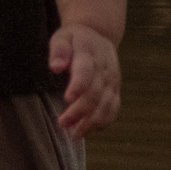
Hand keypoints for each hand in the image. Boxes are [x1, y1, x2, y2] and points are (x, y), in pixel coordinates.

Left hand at [49, 22, 120, 136]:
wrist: (99, 35)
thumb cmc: (75, 39)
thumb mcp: (63, 37)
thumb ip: (58, 50)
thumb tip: (55, 67)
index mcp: (89, 54)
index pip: (86, 71)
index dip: (79, 86)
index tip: (67, 99)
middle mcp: (104, 69)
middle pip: (96, 93)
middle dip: (80, 111)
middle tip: (63, 124)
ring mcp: (112, 81)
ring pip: (107, 104)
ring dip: (92, 122)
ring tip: (75, 135)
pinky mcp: (115, 90)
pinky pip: (114, 108)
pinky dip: (103, 122)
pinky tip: (88, 131)